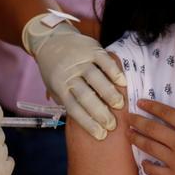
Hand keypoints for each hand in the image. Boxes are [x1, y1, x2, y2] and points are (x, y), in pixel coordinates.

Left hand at [24, 13, 126, 140]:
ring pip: (96, 79)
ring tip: (120, 106)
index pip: (74, 108)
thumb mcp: (54, 87)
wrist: (51, 40)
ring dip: (109, 93)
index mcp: (59, 87)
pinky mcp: (91, 48)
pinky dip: (114, 72)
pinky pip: (105, 61)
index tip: (101, 135)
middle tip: (113, 125)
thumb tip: (86, 122)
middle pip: (86, 96)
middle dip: (100, 113)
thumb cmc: (55, 69)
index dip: (88, 123)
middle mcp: (69, 74)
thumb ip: (68, 101)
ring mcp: (80, 60)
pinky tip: (122, 83)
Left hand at [127, 89, 174, 174]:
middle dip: (138, 122)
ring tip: (128, 135)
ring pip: (151, 148)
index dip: (152, 106)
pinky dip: (147, 167)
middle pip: (153, 129)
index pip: (167, 113)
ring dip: (137, 140)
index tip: (140, 102)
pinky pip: (157, 172)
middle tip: (127, 118)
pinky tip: (143, 163)